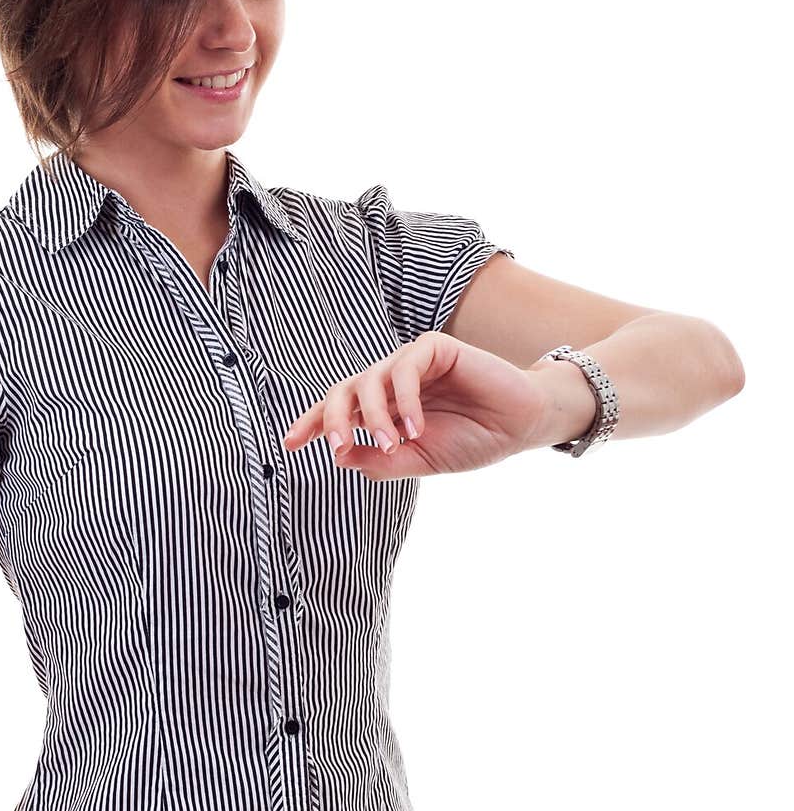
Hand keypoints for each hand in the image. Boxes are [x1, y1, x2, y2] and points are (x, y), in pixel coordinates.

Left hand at [282, 330, 547, 480]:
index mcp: (384, 408)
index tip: (289, 444)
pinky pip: (405, 368)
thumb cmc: (474, 441)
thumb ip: (381, 461)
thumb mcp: (420, 462)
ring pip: (370, 380)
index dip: (311, 423)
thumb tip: (339, 456)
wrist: (521, 427)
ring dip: (374, 417)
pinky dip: (405, 400)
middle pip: (343, 390)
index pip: (338, 411)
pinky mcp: (434, 348)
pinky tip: (417, 427)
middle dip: (329, 418)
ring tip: (393, 444)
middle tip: (334, 447)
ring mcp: (411, 362)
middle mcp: (392, 382)